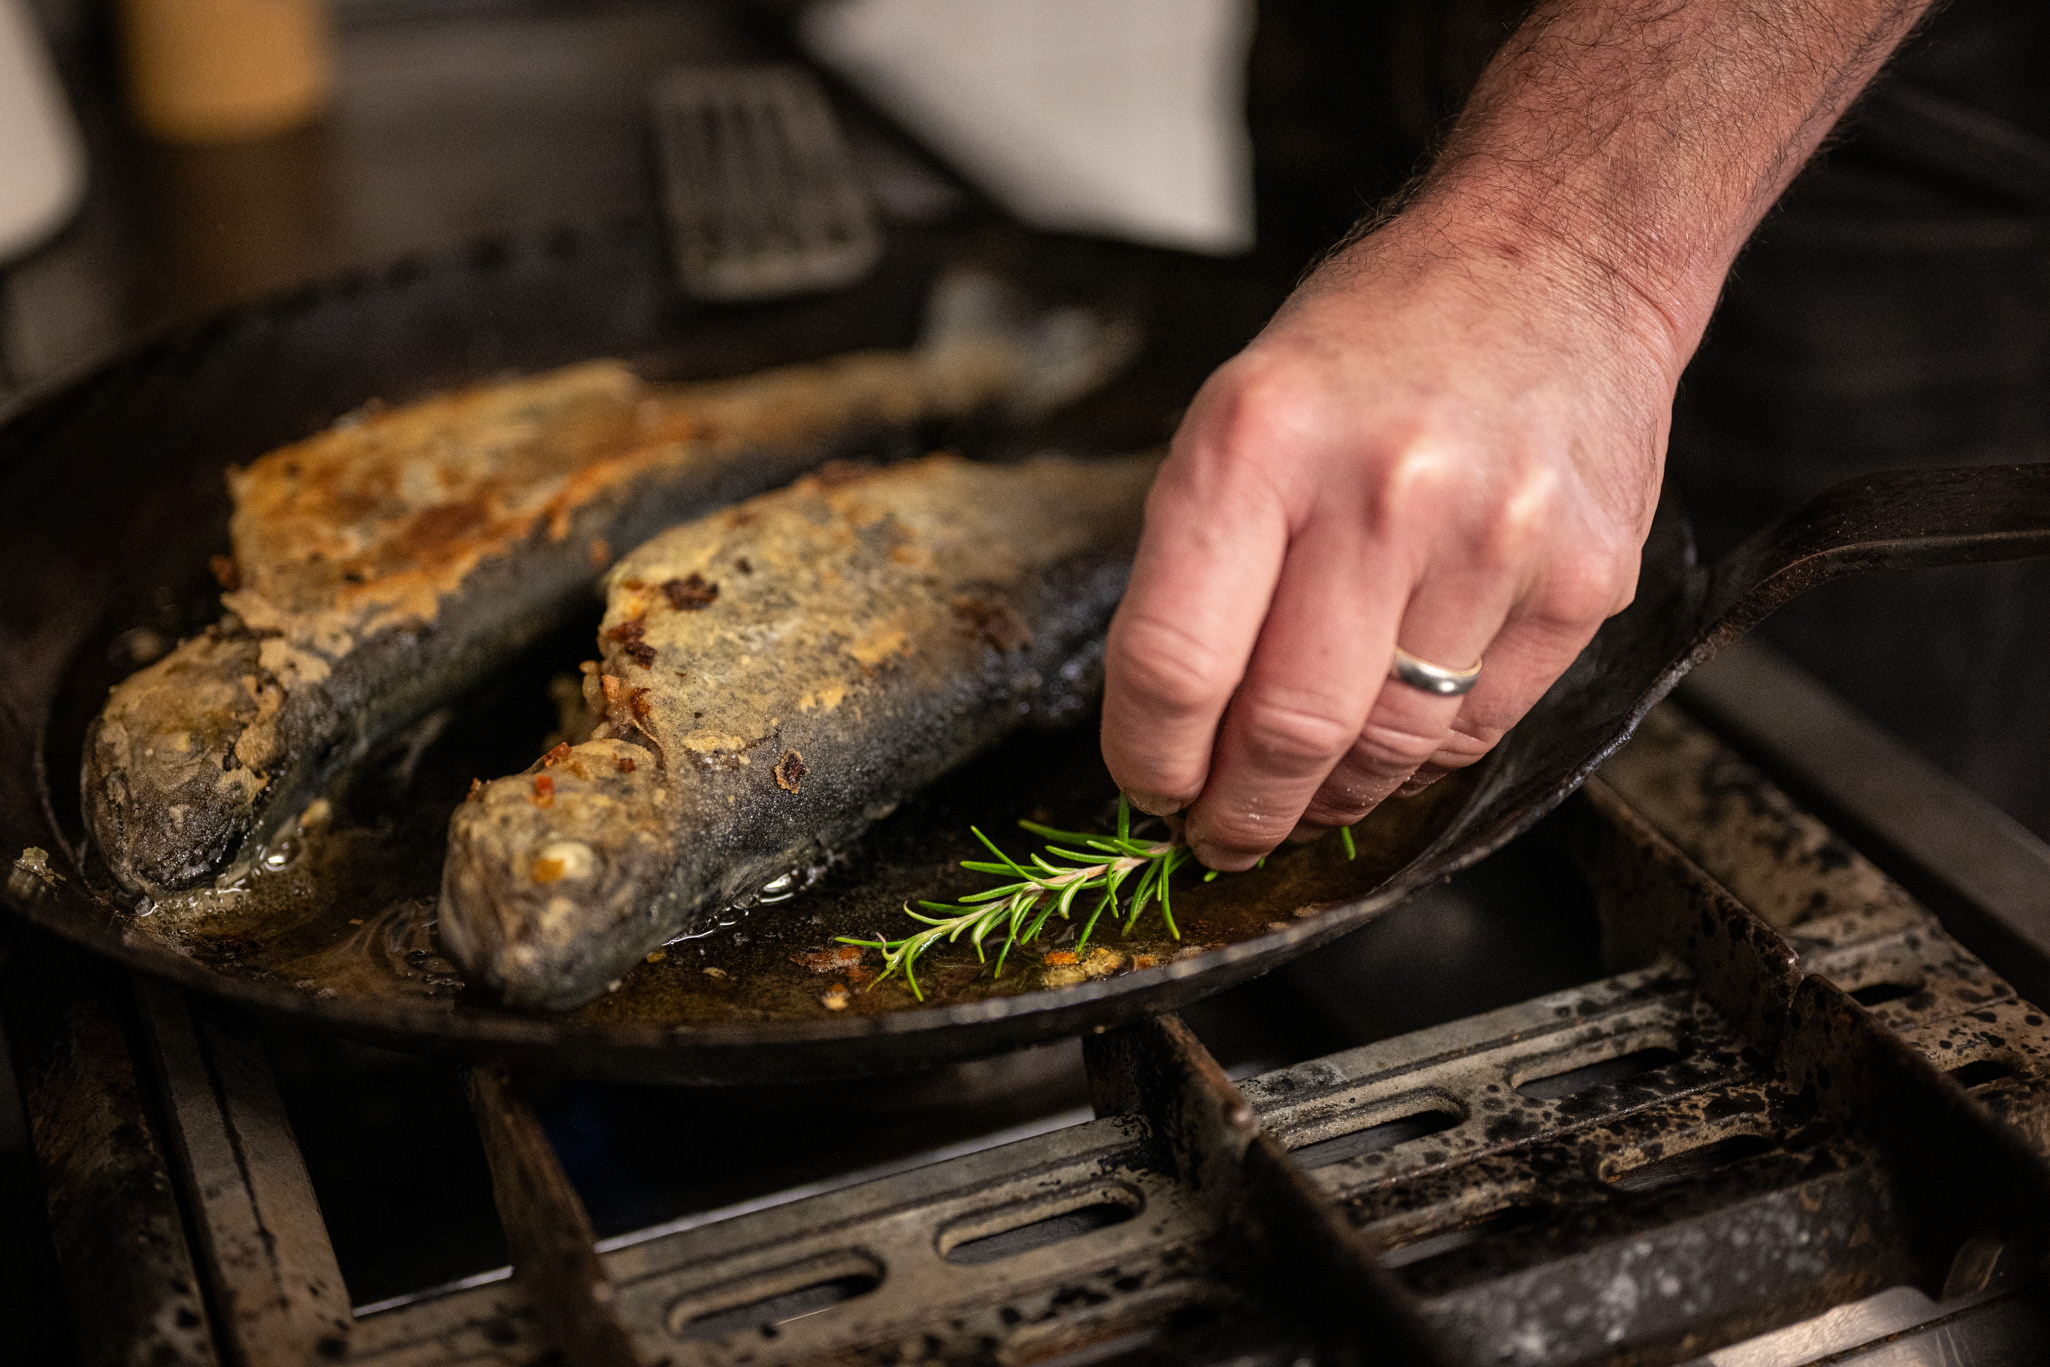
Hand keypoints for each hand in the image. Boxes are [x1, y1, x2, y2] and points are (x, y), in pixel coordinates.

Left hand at [1100, 204, 1683, 868]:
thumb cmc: (1378, 340)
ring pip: (1389, 751)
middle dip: (1238, 814)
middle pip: (1286, 734)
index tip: (1149, 787)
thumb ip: (1202, 562)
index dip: (1150, 759)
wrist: (1560, 257)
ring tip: (1302, 799)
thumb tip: (1175, 728)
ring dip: (1330, 803)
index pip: (1175, 662)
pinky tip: (1392, 741)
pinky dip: (1422, 760)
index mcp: (1258, 441)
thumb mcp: (1242, 410)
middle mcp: (1381, 491)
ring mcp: (1496, 540)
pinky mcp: (1583, 581)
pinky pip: (1484, 731)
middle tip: (1219, 833)